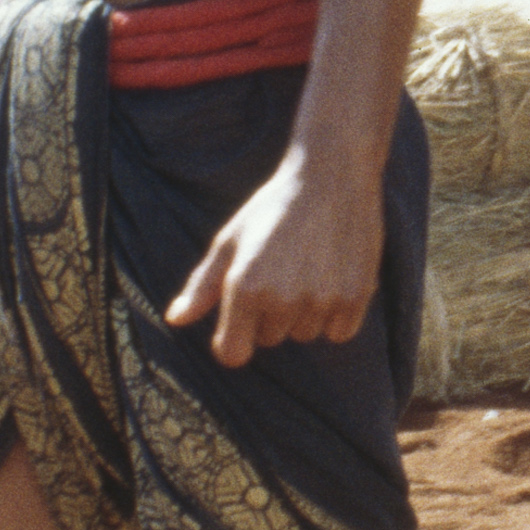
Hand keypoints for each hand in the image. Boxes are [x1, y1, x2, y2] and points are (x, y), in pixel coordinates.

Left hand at [164, 142, 379, 366]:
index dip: (233, 340)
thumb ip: (202, 285)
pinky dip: (337, 315)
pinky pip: (339, 332)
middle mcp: (282, 299)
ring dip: (305, 313)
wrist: (333, 176)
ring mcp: (321, 300)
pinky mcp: (355, 297)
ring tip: (310, 268)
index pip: (233, 353)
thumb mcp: (230, 240)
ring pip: (305, 334)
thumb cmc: (275, 207)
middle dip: (271, 314)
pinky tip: (333, 279)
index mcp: (245, 287)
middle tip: (282, 270)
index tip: (241, 322)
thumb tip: (174, 319)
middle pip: (270, 339)